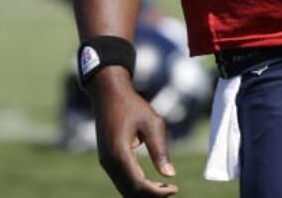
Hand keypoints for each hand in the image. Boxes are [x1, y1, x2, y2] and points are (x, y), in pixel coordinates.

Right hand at [92, 68, 177, 195]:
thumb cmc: (132, 105)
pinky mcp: (107, 160)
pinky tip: (151, 182)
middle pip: (130, 191)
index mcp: (119, 152)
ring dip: (143, 192)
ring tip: (165, 188)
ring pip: (124, 189)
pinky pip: (121, 181)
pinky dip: (135, 186)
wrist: (108, 93)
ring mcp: (106, 162)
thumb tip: (170, 175)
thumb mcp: (152, 123)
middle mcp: (109, 161)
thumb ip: (160, 150)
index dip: (157, 192)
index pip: (138, 184)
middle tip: (172, 190)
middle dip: (151, 195)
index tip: (175, 188)